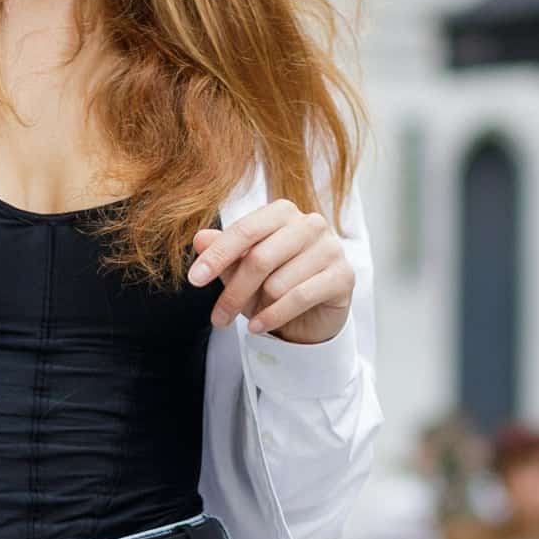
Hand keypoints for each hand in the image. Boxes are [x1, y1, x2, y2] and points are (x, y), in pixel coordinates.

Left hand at [188, 199, 352, 343]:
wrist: (312, 312)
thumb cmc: (272, 282)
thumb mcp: (241, 269)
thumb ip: (223, 252)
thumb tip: (200, 239)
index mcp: (282, 212)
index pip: (243, 231)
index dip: (216, 256)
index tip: (194, 280)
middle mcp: (310, 223)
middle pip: (258, 259)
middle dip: (232, 293)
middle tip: (217, 318)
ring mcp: (331, 247)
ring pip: (278, 282)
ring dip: (257, 306)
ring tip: (253, 315)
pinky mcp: (344, 275)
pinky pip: (299, 298)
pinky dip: (273, 316)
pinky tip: (257, 327)